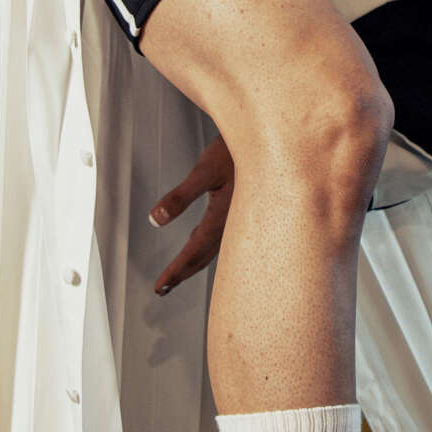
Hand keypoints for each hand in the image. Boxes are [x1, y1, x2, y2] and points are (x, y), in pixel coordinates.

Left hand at [149, 136, 234, 294]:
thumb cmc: (239, 151)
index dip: (175, 272)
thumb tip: (155, 219)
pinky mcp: (241, 211)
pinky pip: (222, 237)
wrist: (275, 142)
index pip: (194, 253)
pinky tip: (198, 240)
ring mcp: (240, 220)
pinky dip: (205, 246)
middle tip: (163, 289)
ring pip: (213, 249)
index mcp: (223, 219)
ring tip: (178, 273)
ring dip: (194, 262)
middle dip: (182, 273)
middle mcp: (233, 226)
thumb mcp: (205, 170)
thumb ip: (181, 196)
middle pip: (203, 257)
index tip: (159, 288)